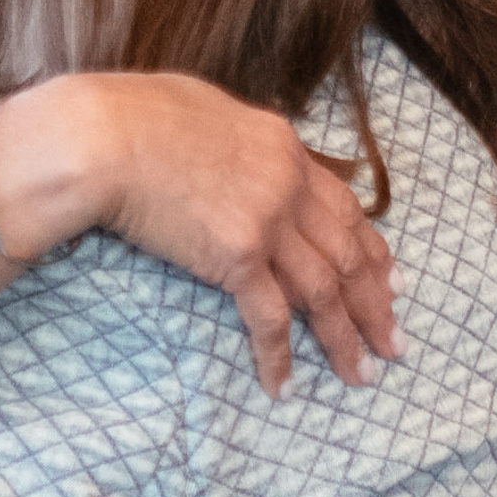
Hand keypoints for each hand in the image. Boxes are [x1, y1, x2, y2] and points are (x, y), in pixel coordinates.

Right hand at [0, 73, 399, 396]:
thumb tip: (236, 157)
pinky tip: (285, 387)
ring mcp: (267, 221)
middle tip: (394, 342)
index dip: (373, 251)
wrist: (103, 136)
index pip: (344, 208)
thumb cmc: (133, 115)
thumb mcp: (205, 110)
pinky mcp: (236, 256)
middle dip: (376, 304)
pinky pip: (270, 318)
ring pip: (324, 292)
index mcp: (284, 148)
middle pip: (348, 254)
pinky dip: (280, 356)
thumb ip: (235, 142)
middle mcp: (288, 184)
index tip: (394, 282)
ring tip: (362, 375)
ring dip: (346, 339)